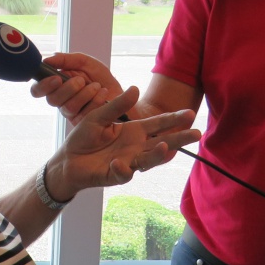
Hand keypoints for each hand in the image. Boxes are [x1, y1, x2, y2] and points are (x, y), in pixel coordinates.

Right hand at [29, 52, 123, 124]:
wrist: (121, 93)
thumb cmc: (100, 77)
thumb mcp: (84, 63)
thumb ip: (66, 60)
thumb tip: (47, 59)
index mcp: (57, 85)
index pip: (38, 90)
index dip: (42, 86)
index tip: (57, 78)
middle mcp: (61, 100)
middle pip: (51, 99)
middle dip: (68, 89)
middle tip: (82, 81)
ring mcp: (71, 112)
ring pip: (67, 107)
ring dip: (84, 94)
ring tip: (97, 86)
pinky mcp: (83, 122)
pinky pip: (83, 114)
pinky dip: (95, 101)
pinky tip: (103, 94)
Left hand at [45, 87, 199, 200]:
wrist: (67, 159)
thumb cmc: (84, 137)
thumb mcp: (99, 116)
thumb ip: (117, 106)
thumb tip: (135, 89)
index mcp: (133, 131)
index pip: (157, 124)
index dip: (173, 119)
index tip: (190, 113)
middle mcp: (135, 147)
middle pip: (162, 142)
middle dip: (178, 139)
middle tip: (196, 134)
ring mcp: (128, 162)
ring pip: (148, 160)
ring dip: (157, 155)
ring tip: (165, 146)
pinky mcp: (115, 175)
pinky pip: (123, 173)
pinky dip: (122, 168)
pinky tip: (118, 162)